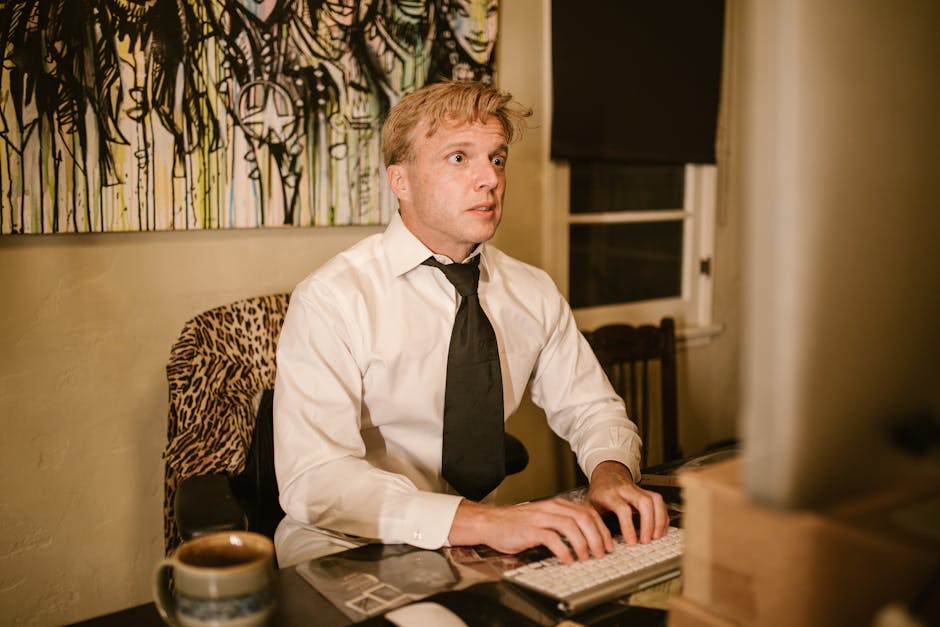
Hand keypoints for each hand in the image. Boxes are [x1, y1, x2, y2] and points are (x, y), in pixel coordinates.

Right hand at [447, 497, 614, 563]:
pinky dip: (564, 550)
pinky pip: (552, 538)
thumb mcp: (542, 519)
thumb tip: (584, 539)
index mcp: (556, 505)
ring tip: (587, 557)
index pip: (587, 512)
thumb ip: (561, 524)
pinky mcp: (530, 529)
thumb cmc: (515, 524)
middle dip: (597, 537)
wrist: (490, 522)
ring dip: (583, 543)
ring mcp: (540, 518)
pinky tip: (568, 559)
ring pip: (571, 526)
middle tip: (602, 553)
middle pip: (583, 518)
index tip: (608, 544)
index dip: (601, 529)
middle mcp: (551, 508)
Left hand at [586, 461, 668, 544]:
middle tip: (647, 540)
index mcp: (610, 494)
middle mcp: (626, 490)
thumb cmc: (599, 492)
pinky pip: (659, 502)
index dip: (628, 527)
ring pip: (654, 500)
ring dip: (659, 520)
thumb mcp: (589, 505)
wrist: (606, 474)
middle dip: (648, 523)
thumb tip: (598, 542)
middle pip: (644, 502)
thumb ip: (593, 522)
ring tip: (656, 536)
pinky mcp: (647, 492)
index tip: (631, 542)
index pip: (623, 509)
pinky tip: (661, 529)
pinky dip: (663, 516)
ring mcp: (638, 489)